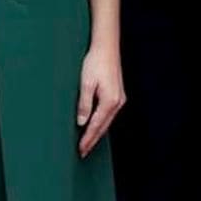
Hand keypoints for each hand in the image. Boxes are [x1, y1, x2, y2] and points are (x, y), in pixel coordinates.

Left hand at [77, 43, 125, 157]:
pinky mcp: (118, 94)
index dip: (87, 139)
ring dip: (98, 132)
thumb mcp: (86, 84)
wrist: (107, 48)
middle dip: (93, 139)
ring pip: (108, 121)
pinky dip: (102, 123)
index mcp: (110, 101)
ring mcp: (120, 98)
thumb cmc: (95, 63)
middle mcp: (118, 102)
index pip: (96, 126)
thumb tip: (82, 123)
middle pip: (104, 126)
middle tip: (83, 152)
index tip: (80, 150)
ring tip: (88, 142)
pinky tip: (97, 126)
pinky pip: (110, 114)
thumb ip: (84, 105)